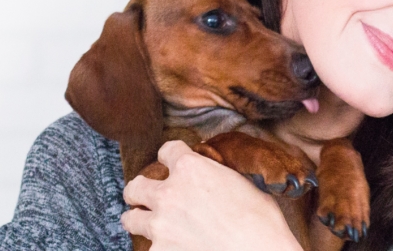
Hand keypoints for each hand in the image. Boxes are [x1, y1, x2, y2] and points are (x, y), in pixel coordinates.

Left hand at [121, 140, 303, 250]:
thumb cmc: (262, 221)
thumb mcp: (243, 183)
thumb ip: (217, 174)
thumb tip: (213, 173)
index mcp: (191, 168)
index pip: (166, 150)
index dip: (171, 156)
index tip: (172, 163)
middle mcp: (168, 192)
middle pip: (135, 186)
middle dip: (141, 191)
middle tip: (149, 198)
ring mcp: (160, 225)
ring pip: (130, 219)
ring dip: (141, 219)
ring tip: (153, 225)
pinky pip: (149, 248)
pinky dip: (160, 247)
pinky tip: (174, 248)